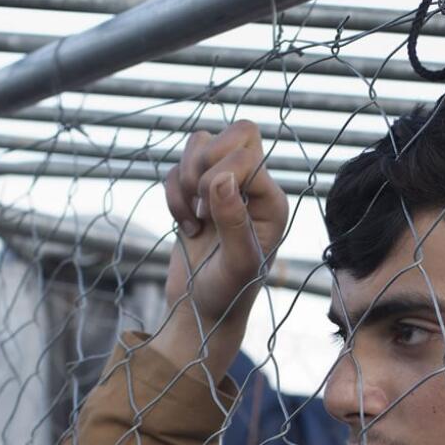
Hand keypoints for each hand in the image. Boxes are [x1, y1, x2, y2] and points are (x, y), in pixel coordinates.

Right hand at [156, 121, 288, 371]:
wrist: (202, 312)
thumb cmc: (228, 294)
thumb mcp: (237, 264)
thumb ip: (233, 221)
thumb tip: (221, 178)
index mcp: (272, 200)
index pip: (249, 149)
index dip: (220, 172)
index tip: (210, 212)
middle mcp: (254, 188)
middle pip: (236, 132)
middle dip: (204, 161)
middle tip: (200, 200)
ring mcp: (226, 188)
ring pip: (202, 143)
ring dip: (185, 178)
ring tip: (194, 215)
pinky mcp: (198, 194)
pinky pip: (179, 166)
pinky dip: (172, 193)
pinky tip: (186, 224)